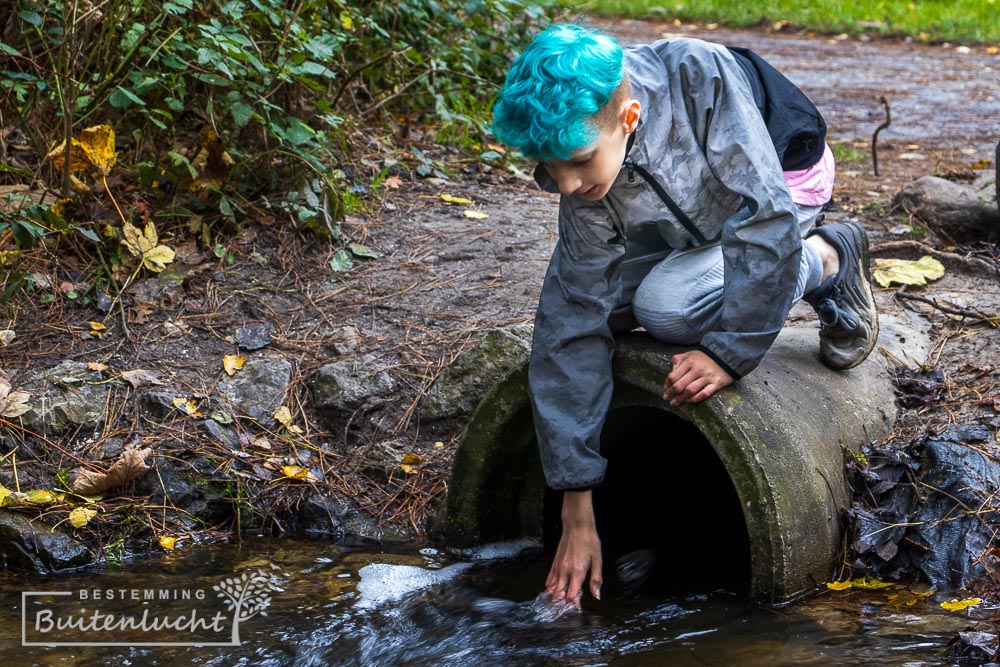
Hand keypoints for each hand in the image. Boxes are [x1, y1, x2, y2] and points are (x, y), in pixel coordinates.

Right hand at [545, 490, 601, 607]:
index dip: (574, 604)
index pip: (571, 595)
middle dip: (563, 603)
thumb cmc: (589, 542)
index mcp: (577, 572)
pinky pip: (549, 579)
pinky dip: (550, 587)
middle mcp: (565, 571)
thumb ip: (596, 579)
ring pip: (552, 588)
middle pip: (560, 594)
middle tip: (568, 608)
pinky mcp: (554, 563)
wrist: (577, 526)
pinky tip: (551, 591)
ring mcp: (558, 567)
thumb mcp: (598, 560)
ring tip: (558, 604)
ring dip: (556, 597)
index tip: (578, 608)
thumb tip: (596, 596)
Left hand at [663, 349, 732, 405]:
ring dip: (680, 399)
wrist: (725, 356)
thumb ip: (678, 361)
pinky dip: (694, 399)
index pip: (674, 375)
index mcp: (690, 361)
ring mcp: (708, 377)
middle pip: (680, 385)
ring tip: (674, 403)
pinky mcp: (716, 384)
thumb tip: (670, 374)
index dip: (667, 384)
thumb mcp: (689, 354)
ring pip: (690, 391)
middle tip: (666, 398)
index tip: (665, 389)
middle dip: (671, 393)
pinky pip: (704, 394)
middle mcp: (698, 369)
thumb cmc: (704, 357)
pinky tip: (688, 402)